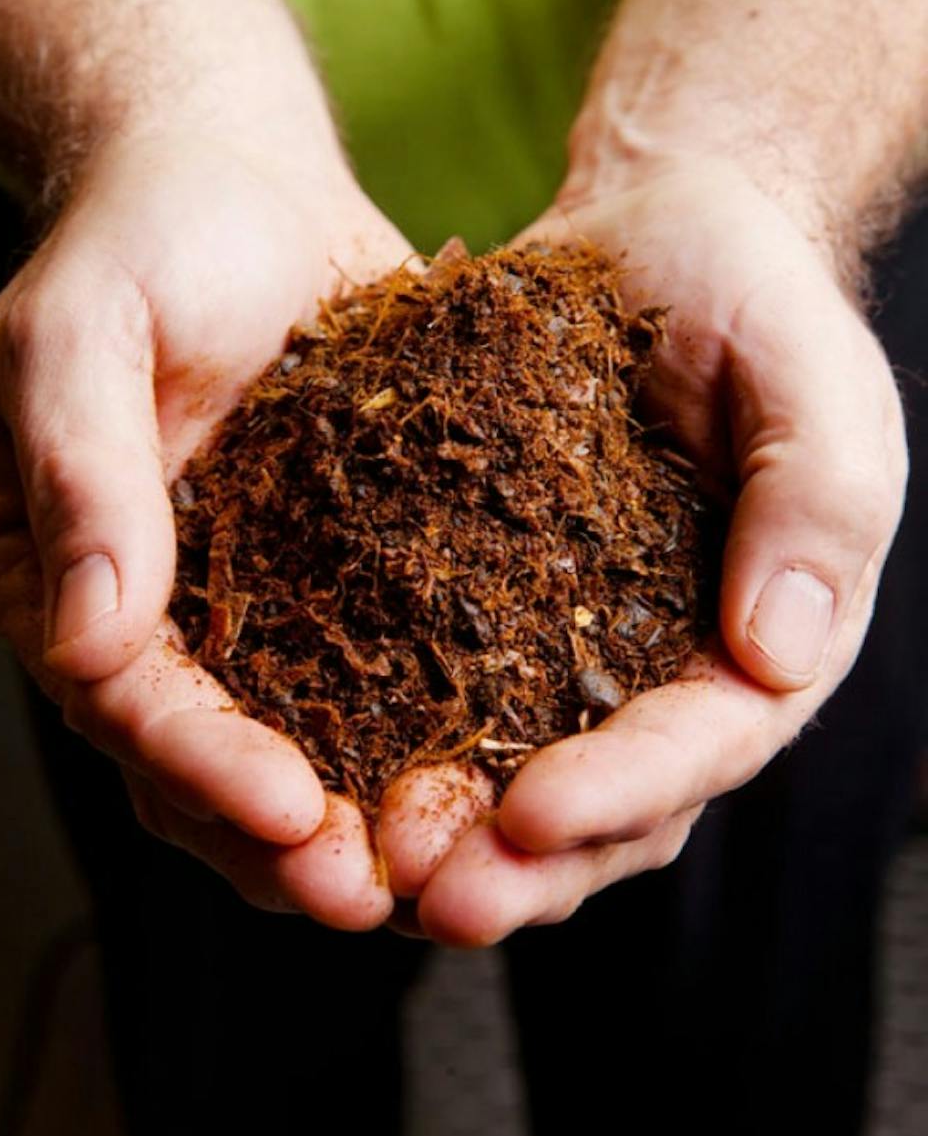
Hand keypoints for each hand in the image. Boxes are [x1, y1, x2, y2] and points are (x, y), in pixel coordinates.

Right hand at [0, 129, 412, 928]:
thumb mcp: (82, 333)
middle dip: (283, 840)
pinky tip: (492, 769)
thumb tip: (87, 638)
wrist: (237, 182)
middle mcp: (161, 615)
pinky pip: (376, 675)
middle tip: (372, 891)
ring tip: (445, 865)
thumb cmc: (143, 236)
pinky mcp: (345, 576)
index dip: (201, 769)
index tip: (288, 812)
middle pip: (206, 766)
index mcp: (67, 577)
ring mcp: (254, 604)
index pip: (126, 706)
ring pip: (298, 747)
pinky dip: (421, 735)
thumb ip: (81, 477)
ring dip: (358, 816)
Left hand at [378, 158, 907, 943]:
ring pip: (519, 785)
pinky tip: (319, 774)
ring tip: (363, 866)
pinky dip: (391, 752)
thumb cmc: (751, 298)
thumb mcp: (811, 383)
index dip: (625, 791)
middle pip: (608, 807)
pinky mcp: (496, 614)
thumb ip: (817, 506)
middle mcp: (671, 672)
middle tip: (432, 897)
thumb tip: (780, 650)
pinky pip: (444, 703)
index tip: (533, 814)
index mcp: (764, 640)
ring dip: (448, 840)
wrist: (657, 239)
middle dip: (523, 864)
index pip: (704, 745)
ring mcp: (579, 654)